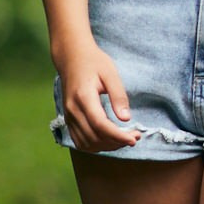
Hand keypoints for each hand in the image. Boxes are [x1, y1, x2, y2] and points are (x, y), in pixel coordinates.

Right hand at [55, 37, 140, 151]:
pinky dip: (95, 146)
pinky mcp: (68, 120)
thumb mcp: (111, 74)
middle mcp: (72, 110)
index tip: (134, 138)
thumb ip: (118, 96)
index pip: (100, 125)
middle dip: (117, 142)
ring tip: (124, 139)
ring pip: (87, 143)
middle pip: (94, 137)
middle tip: (135, 137)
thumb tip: (126, 119)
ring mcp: (68, 116)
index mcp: (83, 97)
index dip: (118, 136)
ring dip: (107, 146)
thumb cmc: (94, 62)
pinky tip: (110, 140)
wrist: (71, 57)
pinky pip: (80, 141)